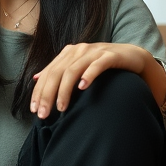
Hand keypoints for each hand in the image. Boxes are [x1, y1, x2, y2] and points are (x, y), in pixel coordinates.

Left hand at [30, 42, 162, 117]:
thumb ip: (58, 70)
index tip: (34, 110)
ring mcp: (94, 52)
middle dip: (48, 95)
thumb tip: (35, 78)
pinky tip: (83, 88)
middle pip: (57, 73)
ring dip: (65, 90)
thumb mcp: (78, 66)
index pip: (48, 73)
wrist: (131, 56)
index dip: (39, 91)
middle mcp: (79, 50)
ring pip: (73, 70)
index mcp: (68, 53)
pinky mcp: (110, 56)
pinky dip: (89, 75)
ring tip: (61, 108)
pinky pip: (97, 65)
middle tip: (44, 115)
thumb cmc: (102, 64)